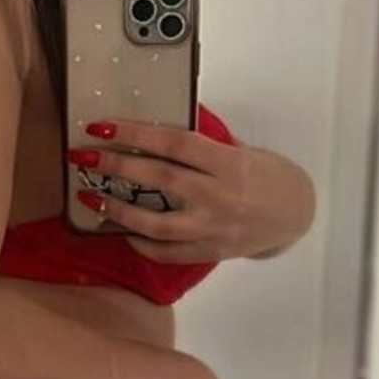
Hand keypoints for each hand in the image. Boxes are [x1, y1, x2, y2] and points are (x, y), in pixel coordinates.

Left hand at [71, 119, 314, 260]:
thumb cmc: (266, 175)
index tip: (101, 126)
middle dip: (115, 166)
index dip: (135, 133)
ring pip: (157, 224)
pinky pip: (169, 253)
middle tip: (82, 156)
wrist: (296, 214)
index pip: (174, 143)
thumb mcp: (242, 151)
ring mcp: (213, 228)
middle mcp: (219, 197)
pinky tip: (123, 232)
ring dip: (118, 211)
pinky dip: (142, 244)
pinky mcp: (211, 252)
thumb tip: (156, 137)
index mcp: (228, 164)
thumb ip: (204, 148)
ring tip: (91, 196)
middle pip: (159, 180)